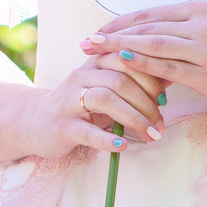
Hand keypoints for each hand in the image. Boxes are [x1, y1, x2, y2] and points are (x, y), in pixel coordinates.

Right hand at [13, 59, 167, 159]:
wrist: (36, 123)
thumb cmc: (79, 106)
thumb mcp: (106, 89)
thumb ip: (133, 82)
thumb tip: (171, 76)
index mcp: (95, 63)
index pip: (128, 61)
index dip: (151, 79)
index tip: (165, 100)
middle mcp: (81, 76)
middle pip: (120, 80)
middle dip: (146, 103)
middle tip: (160, 124)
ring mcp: (69, 100)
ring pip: (105, 99)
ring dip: (133, 118)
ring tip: (150, 135)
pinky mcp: (62, 126)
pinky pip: (86, 131)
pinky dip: (107, 139)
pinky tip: (122, 146)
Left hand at [81, 1, 206, 115]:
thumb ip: (183, 36)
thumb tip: (148, 43)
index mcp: (199, 11)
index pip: (150, 14)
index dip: (119, 23)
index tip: (96, 32)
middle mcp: (201, 24)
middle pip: (146, 26)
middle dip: (111, 34)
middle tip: (84, 42)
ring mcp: (205, 48)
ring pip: (153, 44)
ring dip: (118, 47)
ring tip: (93, 52)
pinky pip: (169, 68)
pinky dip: (142, 65)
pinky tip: (122, 66)